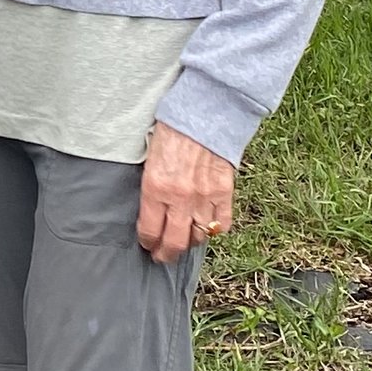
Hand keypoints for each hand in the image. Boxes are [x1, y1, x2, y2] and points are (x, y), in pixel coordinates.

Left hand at [137, 121, 234, 262]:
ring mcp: (204, 197)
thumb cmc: (172, 129)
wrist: (204, 113)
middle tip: (162, 257)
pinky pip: (223, 224)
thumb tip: (151, 209)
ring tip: (184, 242)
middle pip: (173, 242)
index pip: (149, 229)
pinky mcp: (224, 193)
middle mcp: (179, 198)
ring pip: (198, 237)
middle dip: (166, 254)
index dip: (147, 242)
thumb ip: (152, 186)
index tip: (147, 245)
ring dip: (189, 242)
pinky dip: (215, 230)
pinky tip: (208, 227)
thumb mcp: (150, 157)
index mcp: (155, 187)